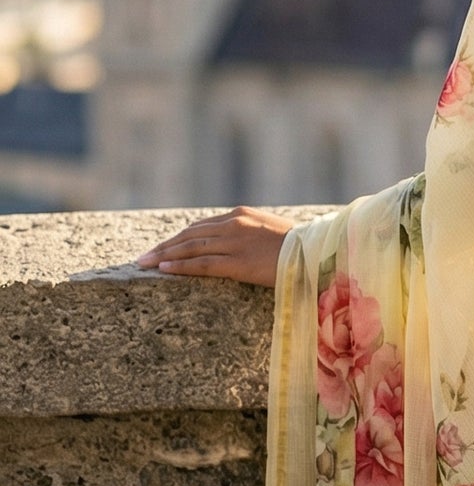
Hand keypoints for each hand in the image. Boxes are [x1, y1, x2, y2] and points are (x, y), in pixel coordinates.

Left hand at [134, 207, 292, 287]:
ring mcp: (234, 242)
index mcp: (241, 215)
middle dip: (164, 246)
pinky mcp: (238, 262)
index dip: (179, 238)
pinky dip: (180, 266)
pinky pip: (202, 264)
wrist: (319, 252)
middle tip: (143, 257)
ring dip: (164, 256)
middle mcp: (233, 225)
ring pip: (190, 248)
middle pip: (189, 235)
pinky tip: (163, 269)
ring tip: (144, 264)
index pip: (201, 226)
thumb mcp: (273, 233)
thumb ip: (253, 236)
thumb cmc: (303, 246)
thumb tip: (245, 248)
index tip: (164, 247)